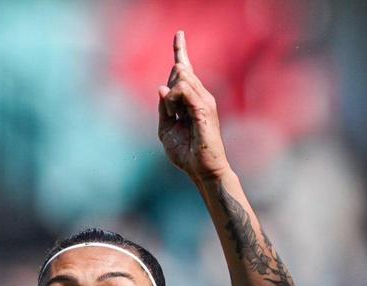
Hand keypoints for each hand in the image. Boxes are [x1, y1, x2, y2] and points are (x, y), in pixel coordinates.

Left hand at [158, 30, 229, 183]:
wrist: (202, 170)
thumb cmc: (187, 153)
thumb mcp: (166, 130)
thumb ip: (164, 109)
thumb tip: (161, 88)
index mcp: (192, 101)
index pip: (185, 72)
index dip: (181, 51)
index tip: (179, 34)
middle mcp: (201, 97)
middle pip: (180, 73)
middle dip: (169, 88)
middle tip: (172, 113)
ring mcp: (205, 101)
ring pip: (181, 79)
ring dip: (170, 97)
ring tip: (174, 116)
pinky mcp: (204, 109)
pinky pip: (184, 90)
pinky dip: (173, 99)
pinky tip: (174, 111)